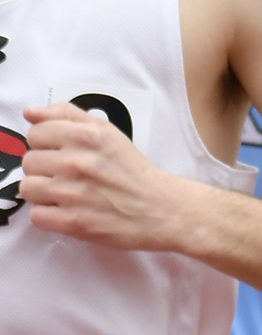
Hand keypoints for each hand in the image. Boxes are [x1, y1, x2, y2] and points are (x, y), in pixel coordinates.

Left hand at [20, 102, 195, 250]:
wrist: (159, 209)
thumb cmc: (132, 171)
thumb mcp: (107, 133)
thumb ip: (68, 116)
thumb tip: (31, 112)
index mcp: (88, 136)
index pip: (35, 132)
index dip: (47, 143)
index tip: (61, 151)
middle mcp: (79, 162)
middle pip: (29, 161)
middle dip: (45, 168)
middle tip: (68, 174)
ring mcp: (74, 193)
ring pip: (28, 188)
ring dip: (44, 192)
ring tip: (67, 193)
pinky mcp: (72, 222)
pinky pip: (36, 215)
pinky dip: (49, 214)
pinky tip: (69, 209)